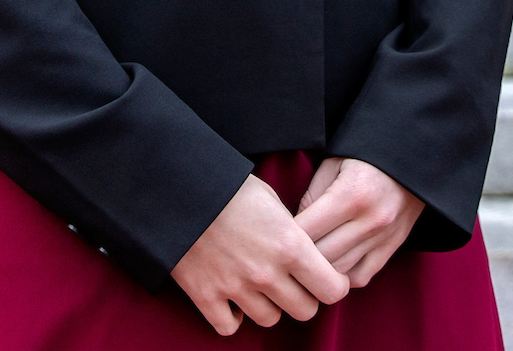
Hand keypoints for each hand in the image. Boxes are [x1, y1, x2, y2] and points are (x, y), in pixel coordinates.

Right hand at [171, 174, 350, 334]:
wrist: (179, 187)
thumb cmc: (229, 186)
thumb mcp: (271, 199)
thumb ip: (292, 231)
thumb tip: (303, 252)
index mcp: (290, 246)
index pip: (332, 290)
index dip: (333, 284)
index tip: (326, 277)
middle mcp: (267, 273)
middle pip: (305, 310)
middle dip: (304, 296)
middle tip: (292, 281)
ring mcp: (236, 288)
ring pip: (270, 319)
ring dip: (268, 304)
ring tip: (258, 284)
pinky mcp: (206, 296)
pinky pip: (229, 327)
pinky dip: (233, 316)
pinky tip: (231, 297)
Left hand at [294, 157, 424, 287]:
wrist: (414, 157)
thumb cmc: (367, 153)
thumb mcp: (334, 162)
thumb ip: (312, 196)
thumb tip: (296, 230)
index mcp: (352, 194)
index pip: (307, 230)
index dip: (283, 236)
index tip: (271, 237)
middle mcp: (371, 220)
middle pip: (321, 257)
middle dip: (298, 257)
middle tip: (282, 253)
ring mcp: (384, 237)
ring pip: (339, 272)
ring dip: (318, 270)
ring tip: (302, 262)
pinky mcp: (393, 247)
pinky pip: (361, 277)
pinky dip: (342, 276)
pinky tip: (330, 265)